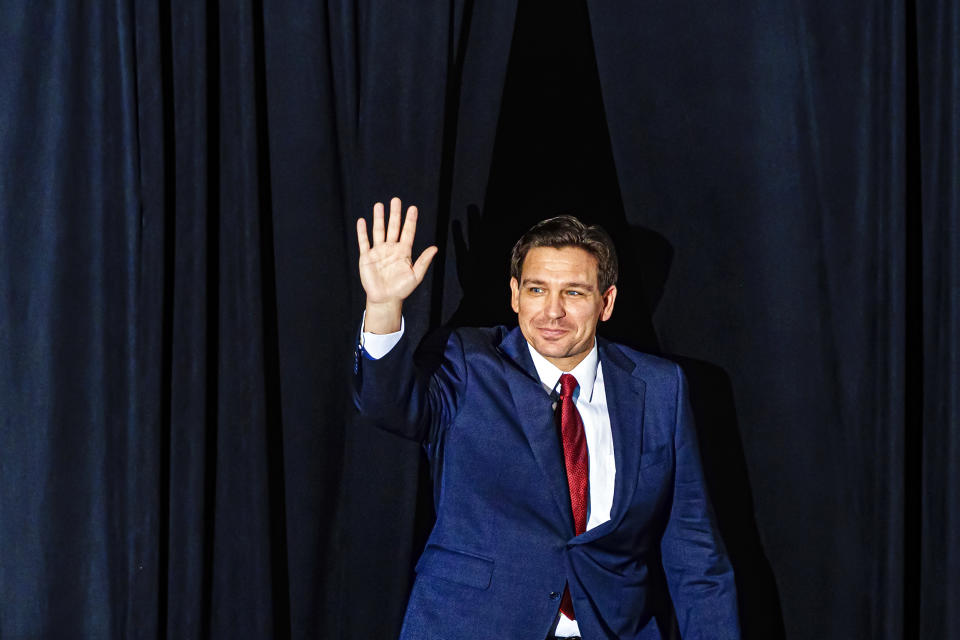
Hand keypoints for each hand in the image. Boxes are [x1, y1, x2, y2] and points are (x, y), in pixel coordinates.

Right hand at [357, 197, 437, 331]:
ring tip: (379, 205)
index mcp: (404, 252)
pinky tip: (362, 221)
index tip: (413, 208)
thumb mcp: (416, 276)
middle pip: (393, 227)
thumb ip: (424, 261)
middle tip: (396, 200)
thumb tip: (435, 248)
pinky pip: (364, 242)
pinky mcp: (366, 257)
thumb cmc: (402, 289)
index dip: (410, 220)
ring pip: (378, 231)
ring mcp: (378, 251)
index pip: (408, 232)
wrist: (385, 299)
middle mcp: (391, 248)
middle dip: (395, 214)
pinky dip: (362, 232)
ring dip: (379, 218)